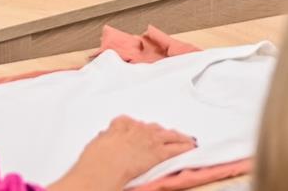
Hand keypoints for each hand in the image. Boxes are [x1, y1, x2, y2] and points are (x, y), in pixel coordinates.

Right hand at [48, 116, 195, 190]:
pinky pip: (176, 148)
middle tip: (166, 137)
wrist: (104, 166)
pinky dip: (185, 147)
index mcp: (122, 124)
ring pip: (169, 136)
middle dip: (160, 133)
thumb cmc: (96, 158)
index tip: (141, 133)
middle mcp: (138, 128)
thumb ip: (106, 138)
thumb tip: (106, 139)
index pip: (133, 123)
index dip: (139, 129)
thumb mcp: (97, 142)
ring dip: (178, 137)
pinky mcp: (159, 153)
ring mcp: (150, 140)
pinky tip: (191, 147)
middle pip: (154, 128)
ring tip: (185, 140)